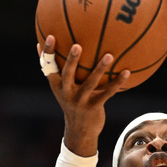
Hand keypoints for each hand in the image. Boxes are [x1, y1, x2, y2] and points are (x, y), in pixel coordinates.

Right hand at [38, 35, 127, 155]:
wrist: (79, 131)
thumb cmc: (70, 102)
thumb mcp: (59, 88)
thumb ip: (53, 69)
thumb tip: (39, 43)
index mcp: (57, 85)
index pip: (48, 67)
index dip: (48, 52)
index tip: (51, 36)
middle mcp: (66, 92)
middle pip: (68, 74)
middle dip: (72, 60)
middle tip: (77, 45)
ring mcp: (80, 100)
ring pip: (91, 82)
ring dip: (100, 68)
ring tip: (109, 55)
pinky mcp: (94, 106)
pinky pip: (107, 92)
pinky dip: (118, 82)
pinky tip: (127, 72)